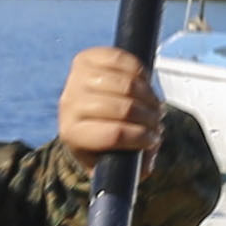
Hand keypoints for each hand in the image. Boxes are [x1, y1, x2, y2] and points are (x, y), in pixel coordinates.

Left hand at [55, 47, 161, 164]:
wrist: (83, 114)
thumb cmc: (102, 142)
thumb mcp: (113, 163)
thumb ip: (131, 166)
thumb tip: (149, 152)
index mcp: (72, 134)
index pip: (114, 135)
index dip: (140, 137)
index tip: (153, 140)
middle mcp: (69, 105)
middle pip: (122, 107)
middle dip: (147, 117)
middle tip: (156, 122)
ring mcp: (75, 79)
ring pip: (124, 83)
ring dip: (147, 96)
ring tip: (153, 106)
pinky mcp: (85, 58)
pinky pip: (120, 59)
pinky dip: (139, 71)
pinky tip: (143, 84)